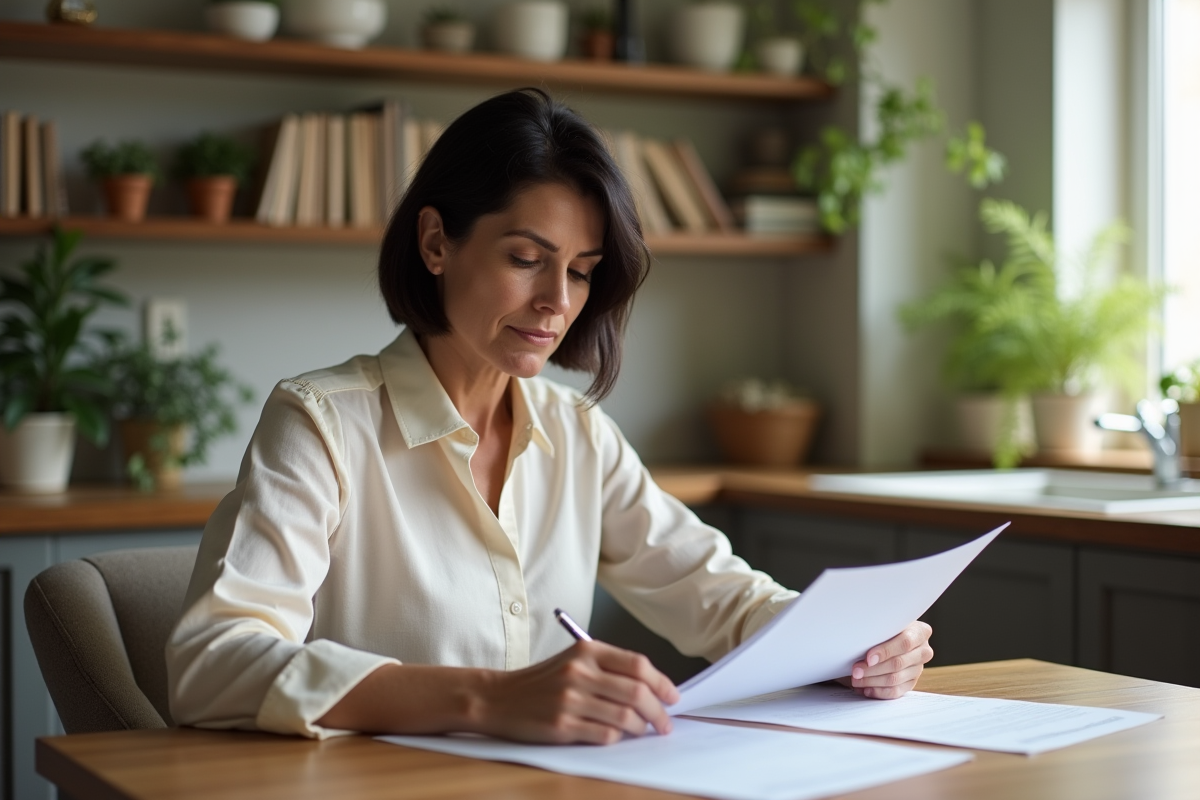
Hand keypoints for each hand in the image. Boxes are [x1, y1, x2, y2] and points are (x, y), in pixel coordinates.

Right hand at [480, 641, 679, 744]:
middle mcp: (579, 672)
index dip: (662, 683)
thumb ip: (608, 669)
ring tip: (642, 731)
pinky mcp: (562, 725)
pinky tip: (615, 737)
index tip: (672, 697)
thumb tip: (651, 689)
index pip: (638, 665)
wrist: (497, 698)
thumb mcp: (572, 661)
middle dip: (658, 712)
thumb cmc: (541, 682)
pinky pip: (605, 736)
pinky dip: (616, 739)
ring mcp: (570, 699)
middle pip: (637, 692)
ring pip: (625, 717)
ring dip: (641, 728)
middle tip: (664, 723)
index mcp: (586, 651)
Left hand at [843, 621, 932, 698]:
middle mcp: (923, 651)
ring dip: (872, 681)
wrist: (892, 635)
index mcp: (920, 632)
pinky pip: (896, 691)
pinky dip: (878, 692)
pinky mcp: (911, 682)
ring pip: (895, 679)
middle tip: (856, 670)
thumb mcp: (886, 624)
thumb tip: (861, 644)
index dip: (885, 651)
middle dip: (873, 669)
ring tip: (856, 679)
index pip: (905, 643)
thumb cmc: (886, 628)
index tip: (868, 658)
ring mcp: (918, 669)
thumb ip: (879, 631)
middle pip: (898, 663)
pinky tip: (865, 689)